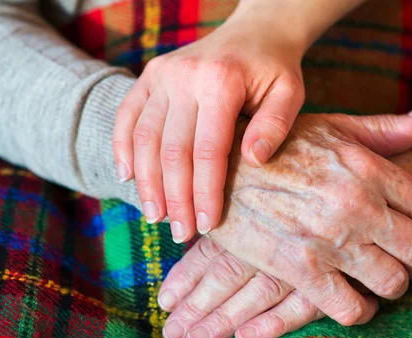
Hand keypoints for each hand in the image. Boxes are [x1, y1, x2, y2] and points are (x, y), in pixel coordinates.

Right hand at [112, 7, 305, 241]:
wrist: (254, 31)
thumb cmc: (275, 68)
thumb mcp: (289, 93)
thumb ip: (275, 126)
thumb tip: (253, 162)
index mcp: (220, 82)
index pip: (208, 151)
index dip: (206, 193)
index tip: (209, 225)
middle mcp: (184, 77)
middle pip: (172, 150)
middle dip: (175, 198)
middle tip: (180, 232)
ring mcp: (162, 75)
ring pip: (143, 138)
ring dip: (147, 182)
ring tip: (155, 217)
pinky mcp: (150, 75)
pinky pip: (127, 116)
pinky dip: (122, 148)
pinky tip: (127, 178)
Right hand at [158, 109, 411, 337]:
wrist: (217, 167)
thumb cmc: (278, 146)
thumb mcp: (331, 127)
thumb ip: (383, 128)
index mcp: (367, 167)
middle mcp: (356, 204)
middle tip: (408, 261)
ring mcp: (330, 239)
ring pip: (392, 282)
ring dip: (393, 286)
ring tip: (381, 280)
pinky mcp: (301, 269)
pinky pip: (352, 308)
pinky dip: (361, 310)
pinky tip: (355, 301)